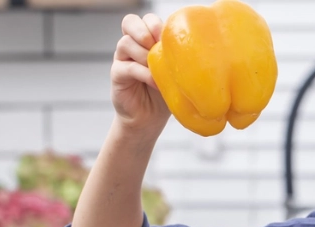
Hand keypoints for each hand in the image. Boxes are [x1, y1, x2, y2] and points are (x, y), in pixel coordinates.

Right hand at [111, 13, 170, 133]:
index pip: (147, 19)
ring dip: (144, 54)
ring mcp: (122, 59)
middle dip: (145, 31)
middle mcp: (132, 46)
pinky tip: (156, 83)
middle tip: (156, 46)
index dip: (156, 25)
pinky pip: (128, 67)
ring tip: (158, 70)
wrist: (149, 118)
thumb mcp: (175, 72)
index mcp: (147, 40)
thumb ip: (178, 58)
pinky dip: (144, 73)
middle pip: (130, 22)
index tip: (169, 39)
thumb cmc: (165, 93)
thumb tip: (198, 49)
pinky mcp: (117, 74)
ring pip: (126, 42)